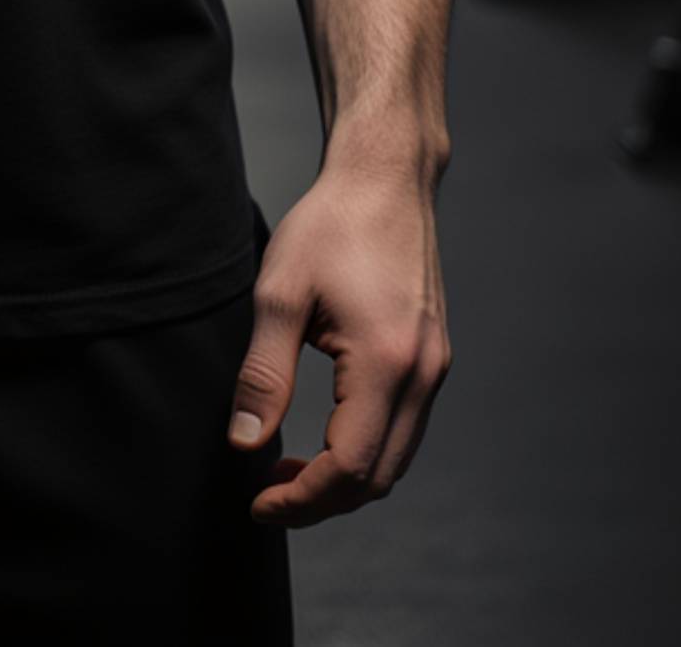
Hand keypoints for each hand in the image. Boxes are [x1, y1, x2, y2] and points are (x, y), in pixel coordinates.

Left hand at [227, 160, 451, 527]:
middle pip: (377, 477)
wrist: (385, 177)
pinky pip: (404, 428)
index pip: (348, 467)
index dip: (302, 499)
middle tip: (266, 492)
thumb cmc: (329, 225)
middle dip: (321, 500)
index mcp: (386, 363)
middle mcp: (423, 375)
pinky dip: (365, 448)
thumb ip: (263, 375)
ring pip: (395, 458)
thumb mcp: (279, 294)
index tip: (258, 503)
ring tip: (287, 466)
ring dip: (344, 477)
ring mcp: (435, 368)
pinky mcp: (433, 357)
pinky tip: (324, 432)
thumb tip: (245, 444)